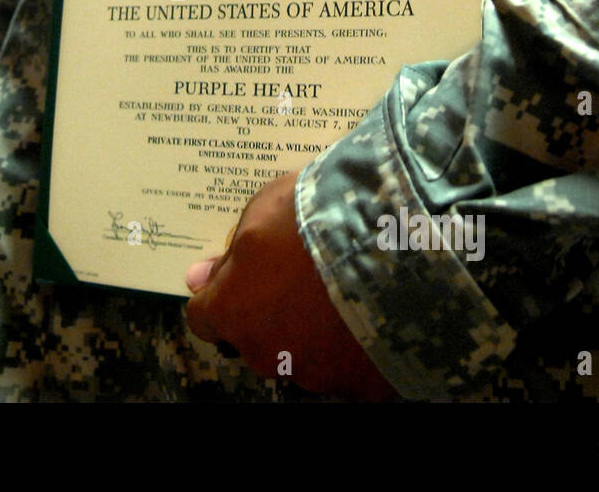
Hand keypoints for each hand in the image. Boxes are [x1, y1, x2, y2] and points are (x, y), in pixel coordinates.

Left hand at [185, 171, 396, 398]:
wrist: (397, 241)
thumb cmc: (318, 218)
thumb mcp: (263, 212)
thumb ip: (232, 253)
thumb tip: (201, 278)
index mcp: (233, 310)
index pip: (205, 318)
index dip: (222, 296)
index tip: (240, 279)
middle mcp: (266, 352)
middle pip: (256, 338)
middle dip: (271, 312)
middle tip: (304, 278)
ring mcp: (315, 374)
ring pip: (303, 355)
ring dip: (314, 331)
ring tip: (346, 292)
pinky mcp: (362, 386)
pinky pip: (351, 368)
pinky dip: (357, 347)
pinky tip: (374, 315)